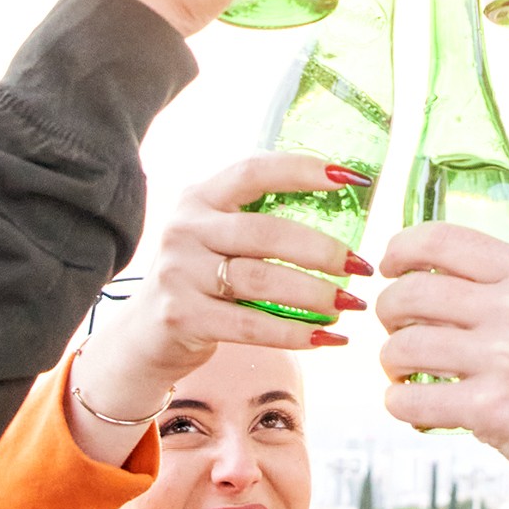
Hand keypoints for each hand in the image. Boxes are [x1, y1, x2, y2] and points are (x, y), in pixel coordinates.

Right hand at [68, 154, 366, 463]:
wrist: (147, 335)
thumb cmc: (202, 279)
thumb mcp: (216, 236)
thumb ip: (258, 220)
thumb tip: (343, 210)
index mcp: (198, 197)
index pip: (254, 172)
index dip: (304, 171)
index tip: (353, 180)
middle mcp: (184, 229)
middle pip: (265, 232)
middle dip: (322, 250)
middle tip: (360, 266)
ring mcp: (178, 273)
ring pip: (261, 280)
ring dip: (315, 294)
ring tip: (350, 304)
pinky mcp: (182, 317)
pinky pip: (251, 325)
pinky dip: (295, 333)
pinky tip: (327, 338)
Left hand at [371, 221, 508, 508]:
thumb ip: (502, 290)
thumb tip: (423, 280)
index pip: (437, 238)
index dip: (398, 252)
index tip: (390, 270)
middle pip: (407, 293)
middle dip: (388, 316)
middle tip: (399, 337)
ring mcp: (504, 357)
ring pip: (399, 348)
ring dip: (391, 366)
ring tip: (407, 379)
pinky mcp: (493, 409)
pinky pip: (408, 401)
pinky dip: (401, 407)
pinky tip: (420, 411)